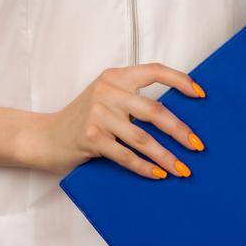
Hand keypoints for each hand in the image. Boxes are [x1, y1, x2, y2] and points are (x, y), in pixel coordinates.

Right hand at [31, 63, 205, 178]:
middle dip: (180, 131)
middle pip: (154, 111)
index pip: (154, 71)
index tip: (201, 94)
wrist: (44, 137)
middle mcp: (107, 92)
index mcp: (115, 77)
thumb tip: (175, 117)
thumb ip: (131, 99)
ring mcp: (98, 115)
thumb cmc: (81, 119)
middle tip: (197, 146)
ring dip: (166, 156)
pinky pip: (125, 156)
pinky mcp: (91, 139)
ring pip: (142, 139)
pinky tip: (158, 175)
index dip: (180, 81)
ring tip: (182, 169)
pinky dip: (145, 167)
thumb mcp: (105, 98)